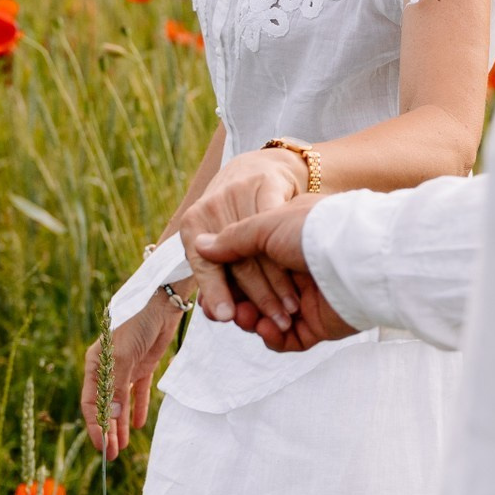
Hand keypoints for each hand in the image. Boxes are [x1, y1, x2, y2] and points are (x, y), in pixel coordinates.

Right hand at [82, 294, 180, 457]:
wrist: (163, 300)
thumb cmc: (136, 322)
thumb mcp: (124, 355)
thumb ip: (116, 386)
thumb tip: (110, 416)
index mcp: (96, 364)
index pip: (91, 401)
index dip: (95, 425)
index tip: (102, 445)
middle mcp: (108, 368)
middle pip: (106, 406)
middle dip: (108, 431)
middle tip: (112, 455)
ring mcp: (126, 367)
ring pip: (121, 403)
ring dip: (121, 424)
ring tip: (123, 446)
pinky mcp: (143, 365)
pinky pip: (138, 392)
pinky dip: (138, 408)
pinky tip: (139, 424)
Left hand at [175, 147, 307, 327]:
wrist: (257, 169)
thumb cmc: (237, 218)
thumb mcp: (221, 243)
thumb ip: (218, 277)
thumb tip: (219, 315)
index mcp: (192, 223)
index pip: (203, 265)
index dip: (216, 292)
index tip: (228, 318)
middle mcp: (211, 205)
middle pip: (236, 261)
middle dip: (258, 298)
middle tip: (275, 325)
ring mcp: (238, 193)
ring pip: (259, 248)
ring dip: (279, 284)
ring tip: (291, 311)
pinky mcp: (266, 184)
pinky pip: (278, 227)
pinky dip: (290, 253)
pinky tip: (301, 274)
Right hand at [196, 197, 358, 351]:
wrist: (355, 257)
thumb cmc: (313, 231)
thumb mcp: (266, 225)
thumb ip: (233, 239)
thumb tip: (200, 246)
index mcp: (288, 243)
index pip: (251, 264)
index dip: (229, 277)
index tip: (211, 285)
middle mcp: (299, 270)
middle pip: (257, 295)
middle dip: (238, 303)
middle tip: (223, 310)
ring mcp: (310, 299)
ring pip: (270, 319)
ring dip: (253, 321)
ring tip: (246, 318)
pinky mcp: (320, 325)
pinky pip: (289, 340)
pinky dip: (273, 338)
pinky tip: (266, 328)